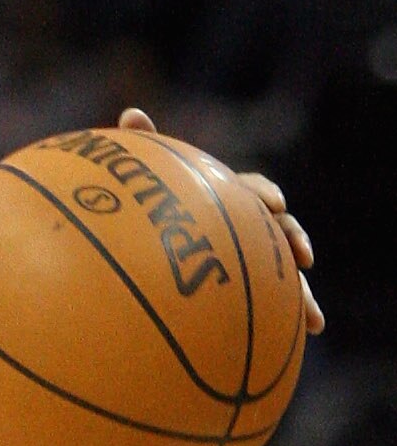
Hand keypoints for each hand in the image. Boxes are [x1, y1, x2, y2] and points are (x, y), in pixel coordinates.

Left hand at [117, 106, 321, 335]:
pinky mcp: (248, 297)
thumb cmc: (141, 214)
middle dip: (293, 240)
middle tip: (300, 254)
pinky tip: (308, 333)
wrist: (137, 266)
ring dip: (302, 292)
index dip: (263, 194)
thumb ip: (143, 150)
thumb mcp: (140, 186)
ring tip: (312, 316)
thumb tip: (133, 112)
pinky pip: (274, 309)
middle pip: (278, 230)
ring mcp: (248, 264)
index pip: (251, 190)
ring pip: (283, 275)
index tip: (273, 203)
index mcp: (222, 199)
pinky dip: (292, 318)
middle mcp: (243, 229)